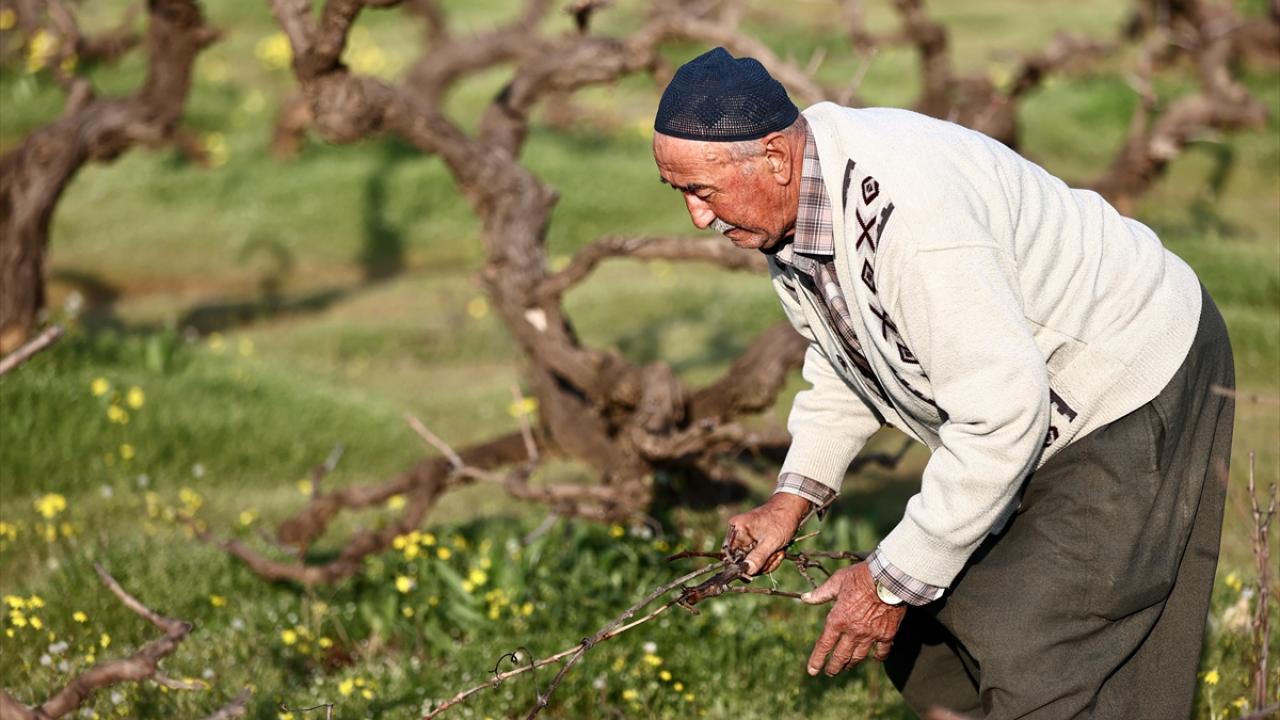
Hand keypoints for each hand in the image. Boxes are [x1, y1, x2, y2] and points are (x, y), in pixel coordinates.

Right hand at [723, 493, 811, 574]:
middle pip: (741, 561)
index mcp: (737, 529)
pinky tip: (778, 552)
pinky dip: (768, 559)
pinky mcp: (753, 543)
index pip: (729, 555)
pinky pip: (757, 559)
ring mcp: (746, 538)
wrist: (791, 510)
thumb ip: (758, 557)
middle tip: (775, 555)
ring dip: (767, 562)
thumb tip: (747, 571)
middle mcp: (738, 533)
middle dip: (760, 564)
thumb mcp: (771, 541)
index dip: (740, 566)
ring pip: (751, 562)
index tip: (753, 572)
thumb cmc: (781, 520)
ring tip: (779, 552)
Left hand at [801, 561, 905, 675]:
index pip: (824, 645)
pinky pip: (881, 652)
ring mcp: (871, 635)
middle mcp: (853, 631)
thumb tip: (804, 598)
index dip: (817, 660)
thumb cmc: (861, 576)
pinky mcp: (887, 634)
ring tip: (847, 667)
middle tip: (829, 673)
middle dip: (834, 667)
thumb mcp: (837, 581)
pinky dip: (877, 657)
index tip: (812, 671)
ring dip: (851, 664)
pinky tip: (875, 658)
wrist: (890, 577)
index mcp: (838, 619)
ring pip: (859, 656)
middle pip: (841, 656)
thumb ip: (821, 593)